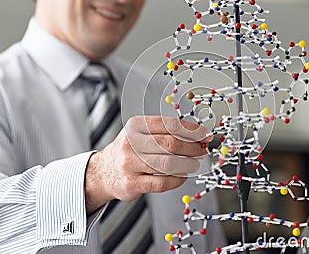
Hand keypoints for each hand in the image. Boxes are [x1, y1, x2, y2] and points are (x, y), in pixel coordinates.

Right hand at [85, 115, 211, 212]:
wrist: (103, 171)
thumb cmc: (129, 150)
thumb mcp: (140, 132)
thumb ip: (164, 132)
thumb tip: (196, 134)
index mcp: (136, 126)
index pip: (170, 125)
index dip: (191, 130)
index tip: (205, 134)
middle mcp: (131, 143)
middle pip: (170, 144)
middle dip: (192, 148)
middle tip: (202, 150)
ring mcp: (130, 164)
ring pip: (168, 164)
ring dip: (187, 164)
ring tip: (194, 163)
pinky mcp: (132, 184)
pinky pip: (162, 183)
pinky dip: (177, 180)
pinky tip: (182, 176)